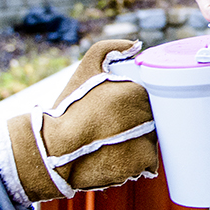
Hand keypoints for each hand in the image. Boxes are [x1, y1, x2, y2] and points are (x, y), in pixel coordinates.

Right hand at [1, 40, 158, 201]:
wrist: (53, 150)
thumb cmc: (67, 109)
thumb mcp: (85, 69)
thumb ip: (109, 48)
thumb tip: (137, 45)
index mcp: (137, 93)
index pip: (153, 97)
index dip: (140, 104)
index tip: (125, 110)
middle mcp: (147, 117)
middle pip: (155, 120)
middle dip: (141, 123)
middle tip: (119, 127)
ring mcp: (147, 142)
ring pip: (152, 142)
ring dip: (139, 143)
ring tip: (114, 143)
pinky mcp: (142, 164)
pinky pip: (148, 164)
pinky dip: (137, 163)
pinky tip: (117, 158)